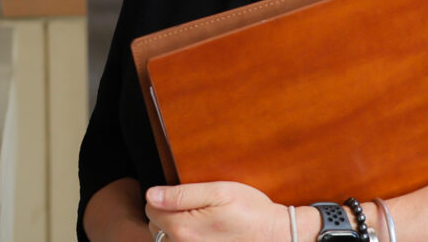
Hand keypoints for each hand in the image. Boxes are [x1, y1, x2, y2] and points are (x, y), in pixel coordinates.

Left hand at [144, 181, 286, 240]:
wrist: (276, 236)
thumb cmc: (251, 212)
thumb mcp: (219, 192)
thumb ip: (181, 194)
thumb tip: (151, 194)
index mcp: (183, 228)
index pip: (150, 208)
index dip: (163, 196)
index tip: (183, 194)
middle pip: (155, 226)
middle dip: (167, 213)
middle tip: (194, 206)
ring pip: (165, 240)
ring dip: (174, 229)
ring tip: (199, 220)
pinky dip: (186, 240)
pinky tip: (203, 234)